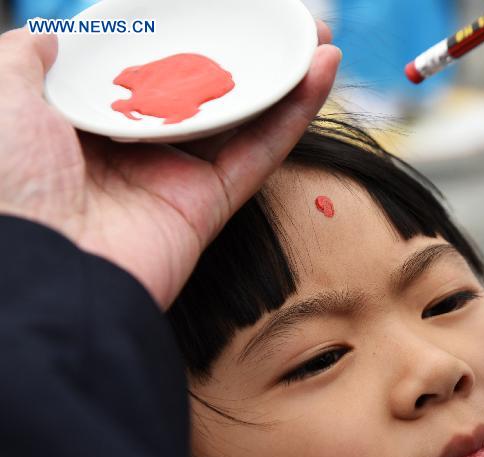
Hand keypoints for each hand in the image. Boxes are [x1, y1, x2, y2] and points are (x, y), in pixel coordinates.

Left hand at [0, 25, 339, 308]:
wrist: (41, 271)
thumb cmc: (10, 185)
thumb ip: (24, 59)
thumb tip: (52, 32)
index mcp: (81, 120)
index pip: (142, 66)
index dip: (181, 34)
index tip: (212, 10)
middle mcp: (131, 145)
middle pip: (201, 88)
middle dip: (242, 52)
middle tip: (277, 21)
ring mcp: (174, 175)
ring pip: (240, 117)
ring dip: (282, 76)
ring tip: (316, 38)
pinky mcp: (208, 204)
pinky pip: (259, 152)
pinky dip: (294, 114)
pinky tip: (319, 73)